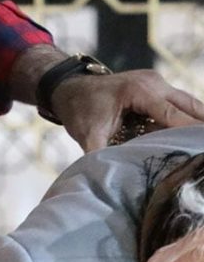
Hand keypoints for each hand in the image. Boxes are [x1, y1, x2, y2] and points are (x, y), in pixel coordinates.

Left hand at [52, 69, 203, 151]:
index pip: (174, 115)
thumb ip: (100, 155)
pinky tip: (193, 139)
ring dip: (198, 123)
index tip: (202, 147)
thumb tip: (110, 179)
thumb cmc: (79, 110)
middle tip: (203, 149)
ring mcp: (158, 83)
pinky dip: (188, 120)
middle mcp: (154, 83)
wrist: (70, 88)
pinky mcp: (158, 89)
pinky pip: (180, 105)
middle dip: (200, 128)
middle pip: (190, 106)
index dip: (191, 131)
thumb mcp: (87, 135)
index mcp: (140, 91)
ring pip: (189, 104)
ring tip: (200, 147)